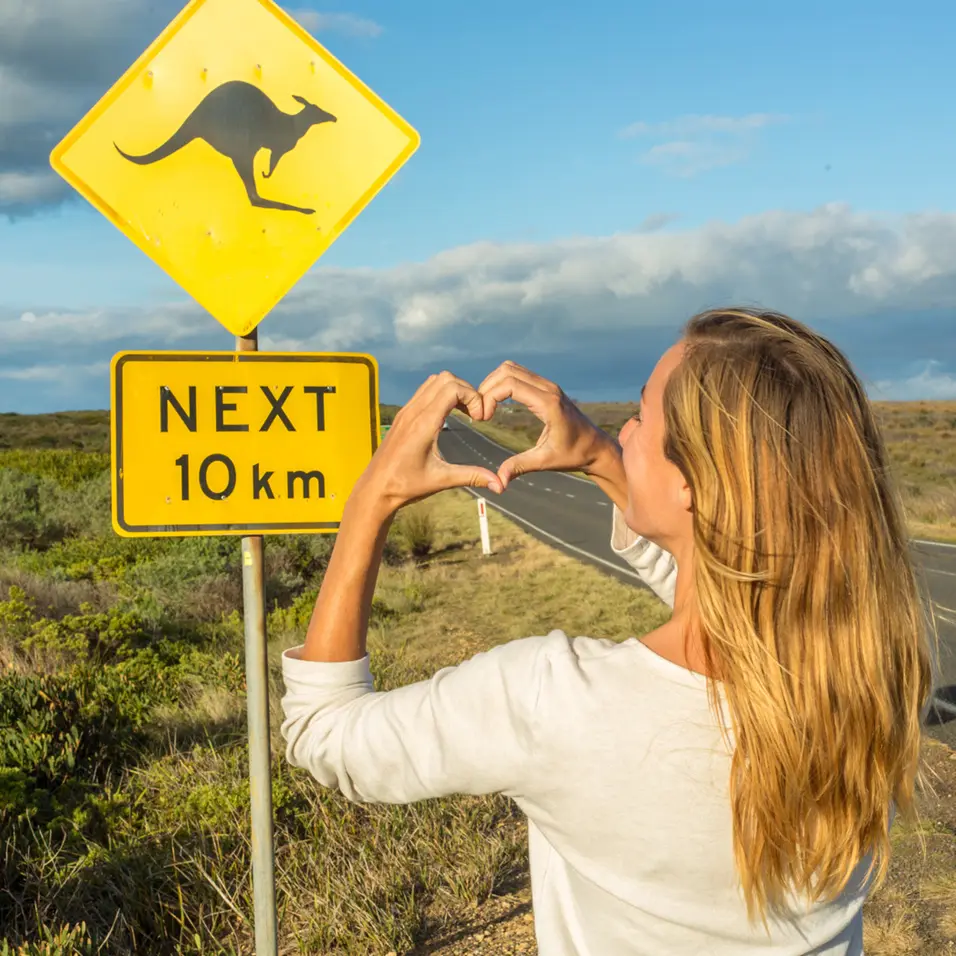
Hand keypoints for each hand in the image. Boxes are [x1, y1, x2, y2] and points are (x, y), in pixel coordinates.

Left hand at [354, 371, 502, 514]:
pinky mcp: (403, 415)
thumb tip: (499, 485)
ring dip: (454, 390)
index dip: (473, 397)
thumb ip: (472, 477)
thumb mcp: (441, 480)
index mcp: (423, 424)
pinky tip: (448, 416)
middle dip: (467, 391)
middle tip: (475, 414)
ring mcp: (406, 411)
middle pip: (446, 378)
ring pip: (434, 381)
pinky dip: (441, 394)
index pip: (452, 388)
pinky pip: (425, 391)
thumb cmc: (405, 486)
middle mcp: (413, 412)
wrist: (375, 488)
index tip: (480, 419)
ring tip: (465, 413)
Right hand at [476, 361, 613, 489]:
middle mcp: (549, 388)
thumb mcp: (545, 462)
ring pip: (512, 368)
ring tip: (486, 406)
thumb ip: (519, 466)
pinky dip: (503, 383)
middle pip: (507, 370)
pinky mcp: (547, 388)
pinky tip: (497, 403)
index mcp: (549, 403)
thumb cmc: (574, 455)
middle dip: (488, 387)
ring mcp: (549, 385)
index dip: (489, 396)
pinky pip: (519, 374)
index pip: (510, 384)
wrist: (596, 448)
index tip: (483, 418)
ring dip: (494, 383)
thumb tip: (498, 482)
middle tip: (481, 411)